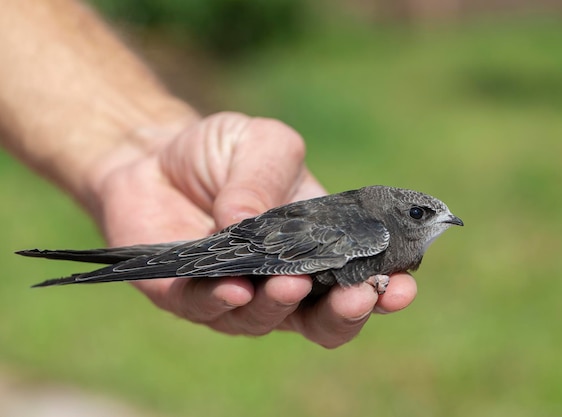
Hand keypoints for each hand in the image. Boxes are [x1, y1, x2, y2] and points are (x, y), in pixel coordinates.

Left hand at [91, 111, 416, 347]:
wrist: (156, 156)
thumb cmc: (223, 153)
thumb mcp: (263, 145)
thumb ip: (269, 177)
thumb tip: (252, 221)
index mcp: (317, 248)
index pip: (360, 278)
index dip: (385, 290)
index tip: (401, 285)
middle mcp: (284, 281)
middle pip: (323, 321)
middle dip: (343, 315)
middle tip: (354, 295)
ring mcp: (238, 295)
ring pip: (268, 320)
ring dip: (282, 306)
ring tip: (288, 283)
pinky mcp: (188, 298)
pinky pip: (208, 309)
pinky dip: (222, 302)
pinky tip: (232, 286)